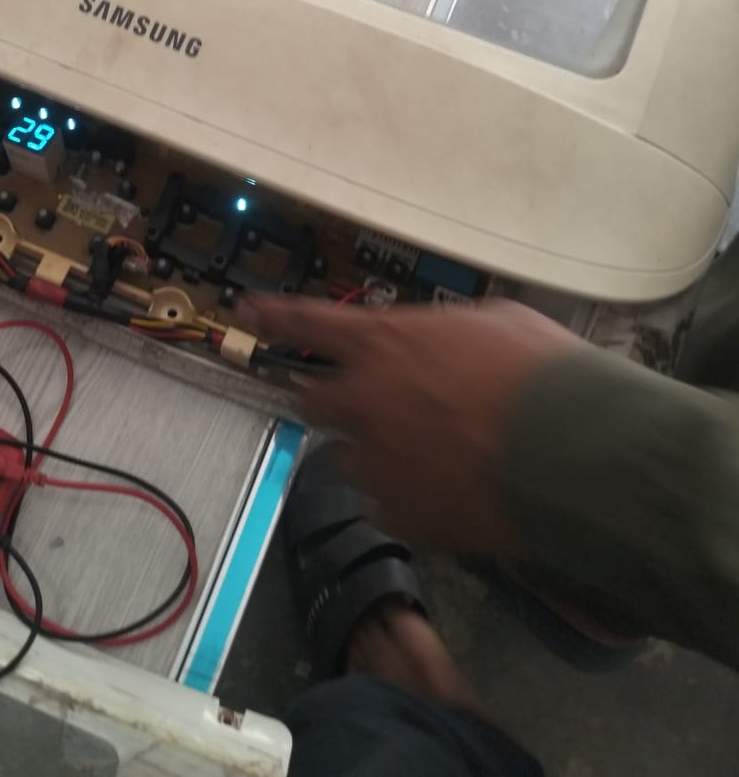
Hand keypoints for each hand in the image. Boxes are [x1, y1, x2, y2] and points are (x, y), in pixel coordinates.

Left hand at [245, 295, 581, 554]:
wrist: (576, 452)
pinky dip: (410, 496)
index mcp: (384, 342)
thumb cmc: (542, 374)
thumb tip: (436, 341)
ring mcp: (378, 462)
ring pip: (352, 457)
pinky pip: (390, 504)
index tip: (249, 311)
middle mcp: (364, 400)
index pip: (307, 322)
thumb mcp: (492, 321)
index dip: (274, 316)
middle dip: (328, 399)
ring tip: (437, 452)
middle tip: (362, 404)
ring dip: (377, 451)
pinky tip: (454, 487)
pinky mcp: (402, 515)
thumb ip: (441, 331)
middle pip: (311, 399)